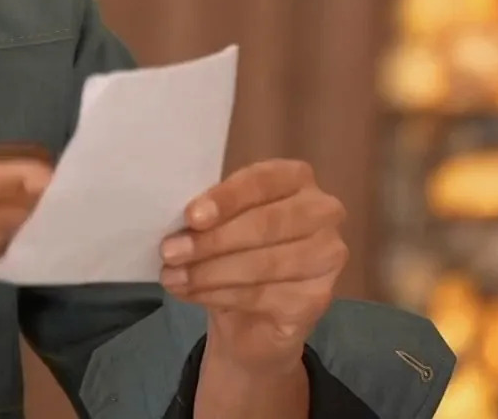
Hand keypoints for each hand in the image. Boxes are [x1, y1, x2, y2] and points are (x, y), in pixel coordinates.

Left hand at [158, 159, 346, 371]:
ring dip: (210, 272)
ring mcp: (328, 256)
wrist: (253, 318)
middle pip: (265, 223)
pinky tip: (194, 295)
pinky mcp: (319, 297)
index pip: (262, 181)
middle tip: (169, 252)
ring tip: (173, 277)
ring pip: (264, 263)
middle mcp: (322, 211)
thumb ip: (209, 215)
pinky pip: (265, 296)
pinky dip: (222, 295)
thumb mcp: (219, 224)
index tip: (191, 216)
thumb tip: (181, 223)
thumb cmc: (233, 251)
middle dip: (212, 240)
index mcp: (295, 178)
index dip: (225, 198)